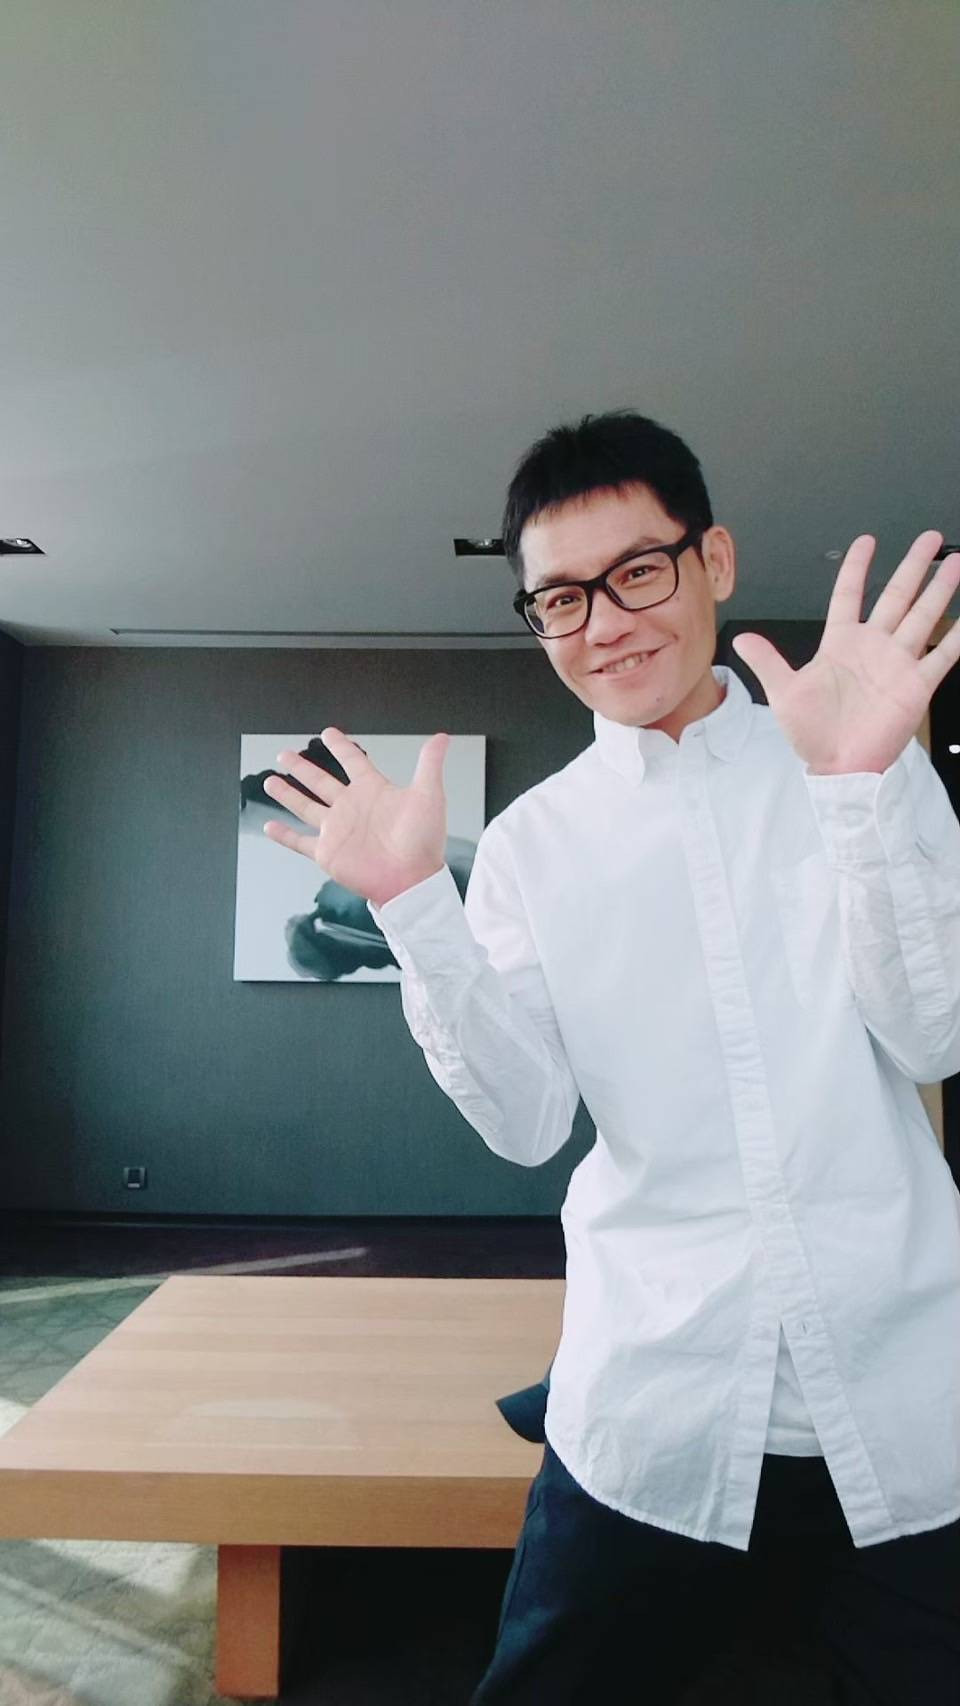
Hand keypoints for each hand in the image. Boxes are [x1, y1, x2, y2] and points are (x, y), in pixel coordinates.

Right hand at [262, 728, 449, 905]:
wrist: (412, 879)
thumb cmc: (424, 841)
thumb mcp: (429, 795)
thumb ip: (429, 764)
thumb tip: (442, 737)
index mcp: (372, 790)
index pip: (352, 761)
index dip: (340, 746)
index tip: (329, 733)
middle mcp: (351, 807)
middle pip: (320, 781)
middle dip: (302, 768)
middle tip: (285, 754)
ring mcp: (337, 829)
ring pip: (305, 806)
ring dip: (288, 794)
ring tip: (271, 781)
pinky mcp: (327, 852)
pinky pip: (300, 841)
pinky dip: (284, 835)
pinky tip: (270, 826)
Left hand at [730, 531, 959, 773]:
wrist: (838, 767)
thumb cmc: (812, 734)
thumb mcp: (784, 693)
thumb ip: (767, 661)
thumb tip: (740, 639)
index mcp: (840, 644)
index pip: (850, 595)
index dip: (857, 568)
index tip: (867, 542)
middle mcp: (873, 647)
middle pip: (896, 596)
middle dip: (913, 566)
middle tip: (929, 539)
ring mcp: (897, 663)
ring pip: (922, 616)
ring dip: (939, 590)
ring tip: (954, 564)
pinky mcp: (916, 685)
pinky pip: (941, 655)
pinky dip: (955, 637)